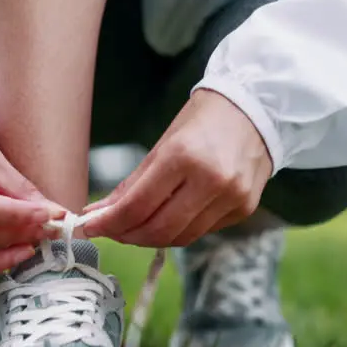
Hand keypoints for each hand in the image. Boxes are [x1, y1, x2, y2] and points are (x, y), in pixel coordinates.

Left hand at [83, 90, 272, 246]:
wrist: (256, 109)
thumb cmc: (203, 121)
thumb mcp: (163, 144)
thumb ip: (132, 184)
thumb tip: (99, 213)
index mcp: (184, 156)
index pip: (138, 206)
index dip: (109, 223)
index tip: (89, 228)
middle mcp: (212, 180)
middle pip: (159, 229)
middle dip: (128, 235)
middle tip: (110, 231)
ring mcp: (232, 197)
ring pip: (181, 237)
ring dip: (151, 238)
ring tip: (134, 228)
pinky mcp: (244, 209)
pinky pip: (202, 231)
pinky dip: (179, 230)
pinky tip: (168, 219)